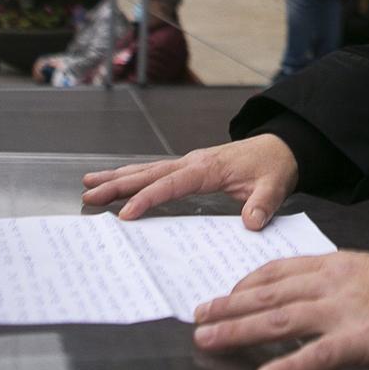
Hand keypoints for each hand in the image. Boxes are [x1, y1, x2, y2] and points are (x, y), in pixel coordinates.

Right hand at [82, 134, 299, 224]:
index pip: (172, 184)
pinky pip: (154, 171)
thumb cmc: (274, 167)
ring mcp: (188, 163)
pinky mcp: (188, 167)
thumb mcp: (274, 186)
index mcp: (208, 168)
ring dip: (117, 178)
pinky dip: (132, 176)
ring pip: (146, 169)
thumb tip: (252, 221)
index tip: (126, 213)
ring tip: (88, 184)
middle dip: (118, 185)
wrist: (280, 148)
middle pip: (149, 174)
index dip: (148, 198)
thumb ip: (263, 204)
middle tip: (88, 196)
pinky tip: (115, 181)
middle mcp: (192, 162)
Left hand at [193, 251, 368, 369]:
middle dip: (230, 306)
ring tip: (208, 340)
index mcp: (334, 266)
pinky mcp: (358, 340)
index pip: (279, 270)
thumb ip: (335, 283)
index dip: (246, 284)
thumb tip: (306, 297)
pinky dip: (289, 366)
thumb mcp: (367, 272)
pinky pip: (317, 355)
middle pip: (269, 294)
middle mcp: (331, 284)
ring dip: (240, 330)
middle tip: (198, 317)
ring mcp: (342, 311)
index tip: (225, 294)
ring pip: (281, 318)